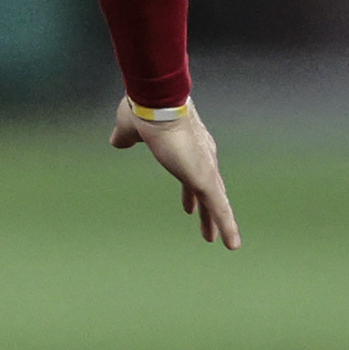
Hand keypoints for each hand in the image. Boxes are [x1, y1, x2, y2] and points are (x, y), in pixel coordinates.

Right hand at [110, 97, 240, 248]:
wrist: (157, 104)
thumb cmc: (144, 110)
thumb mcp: (129, 129)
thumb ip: (125, 138)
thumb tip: (116, 142)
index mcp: (188, 147)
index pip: (192, 176)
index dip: (191, 193)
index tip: (189, 207)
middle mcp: (202, 158)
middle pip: (208, 192)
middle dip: (208, 211)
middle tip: (209, 229)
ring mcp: (205, 170)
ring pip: (216, 203)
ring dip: (218, 223)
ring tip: (225, 243)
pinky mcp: (205, 180)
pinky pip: (220, 209)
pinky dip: (228, 227)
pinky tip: (232, 245)